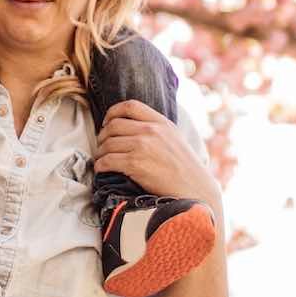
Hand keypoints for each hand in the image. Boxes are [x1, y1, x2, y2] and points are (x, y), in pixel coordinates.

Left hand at [95, 99, 217, 208]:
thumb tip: (132, 127)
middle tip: (102, 146)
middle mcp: (151, 130)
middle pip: (114, 125)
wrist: (195, 190)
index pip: (130, 106)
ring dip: (100, 152)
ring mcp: (142, 146)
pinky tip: (102, 170)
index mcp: (161, 122)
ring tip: (102, 160)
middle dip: (102, 136)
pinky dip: (100, 165)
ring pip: (108, 143)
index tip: (106, 123)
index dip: (113, 112)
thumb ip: (157, 129)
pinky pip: (107, 160)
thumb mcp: (175, 138)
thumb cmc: (186, 169)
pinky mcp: (135, 164)